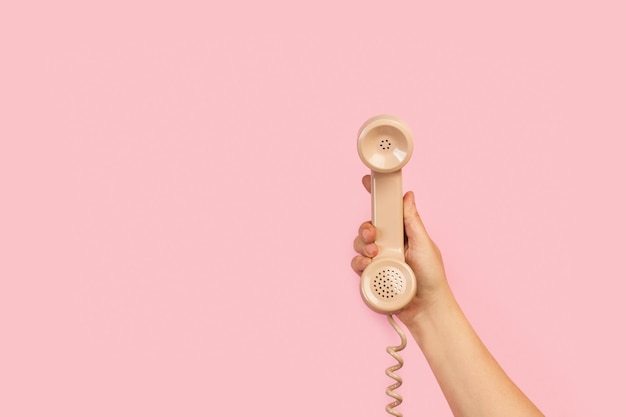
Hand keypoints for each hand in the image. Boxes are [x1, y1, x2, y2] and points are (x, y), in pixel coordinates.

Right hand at [351, 175, 449, 325]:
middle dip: (366, 228)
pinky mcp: (371, 275)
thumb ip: (413, 220)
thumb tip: (408, 196)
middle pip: (368, 227)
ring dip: (363, 246)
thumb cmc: (431, 277)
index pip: (388, 212)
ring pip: (359, 245)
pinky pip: (356, 264)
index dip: (377, 196)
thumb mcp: (424, 244)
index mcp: (403, 233)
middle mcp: (389, 244)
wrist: (425, 307)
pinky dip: (360, 263)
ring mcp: (379, 260)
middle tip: (373, 235)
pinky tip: (369, 266)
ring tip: (375, 254)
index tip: (367, 181)